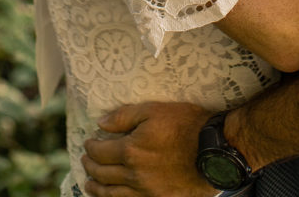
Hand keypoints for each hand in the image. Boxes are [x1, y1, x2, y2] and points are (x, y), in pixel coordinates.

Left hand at [82, 101, 216, 196]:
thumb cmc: (186, 125)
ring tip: (90, 183)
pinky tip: (111, 196)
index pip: (100, 151)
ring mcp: (144, 191)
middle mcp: (133, 174)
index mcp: (130, 150)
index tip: (88, 142)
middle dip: (90, 166)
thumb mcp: (154, 111)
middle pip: (102, 174)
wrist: (212, 151)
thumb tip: (101, 123)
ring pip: (111, 194)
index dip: (91, 147)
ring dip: (96, 188)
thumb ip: (125, 116)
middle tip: (86, 160)